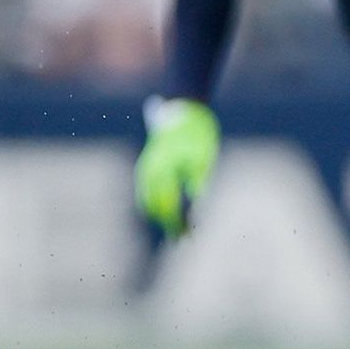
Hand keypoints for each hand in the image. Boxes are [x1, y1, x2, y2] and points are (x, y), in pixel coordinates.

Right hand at [135, 98, 218, 239]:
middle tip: (182, 239)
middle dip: (167, 225)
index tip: (186, 237)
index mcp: (163, 171)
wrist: (183, 108)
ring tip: (173, 229)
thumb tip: (195, 204)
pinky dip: (152, 204)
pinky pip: (145, 191)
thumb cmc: (196, 133)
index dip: (176, 224)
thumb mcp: (204, 158)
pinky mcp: (147, 165)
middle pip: (154, 207)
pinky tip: (162, 211)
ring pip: (146, 200)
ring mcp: (145, 168)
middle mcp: (149, 172)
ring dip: (159, 216)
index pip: (167, 207)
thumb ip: (198, 182)